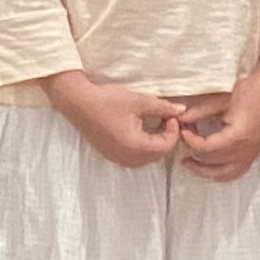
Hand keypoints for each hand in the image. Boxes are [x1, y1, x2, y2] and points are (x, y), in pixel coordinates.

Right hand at [47, 69, 187, 170]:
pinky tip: (140, 130)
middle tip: (165, 119)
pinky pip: (133, 158)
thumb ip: (162, 107)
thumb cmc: (108, 101)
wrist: (78, 102)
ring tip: (154, 124)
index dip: (173, 131)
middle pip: (157, 155)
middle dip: (166, 139)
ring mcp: (116, 158)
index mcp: (135, 146)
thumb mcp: (139, 101)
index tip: (170, 115)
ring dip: (154, 144)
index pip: (165, 147)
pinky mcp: (110, 154)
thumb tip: (182, 110)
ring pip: (146, 159)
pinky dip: (142, 147)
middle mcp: (126, 157)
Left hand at [176, 61, 259, 181]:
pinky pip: (236, 172)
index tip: (182, 130)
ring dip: (205, 171)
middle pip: (213, 162)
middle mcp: (246, 150)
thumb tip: (180, 119)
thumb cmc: (250, 89)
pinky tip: (209, 168)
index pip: (206, 149)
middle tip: (182, 141)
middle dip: (194, 152)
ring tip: (189, 163)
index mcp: (238, 136)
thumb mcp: (221, 99)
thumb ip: (200, 111)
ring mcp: (251, 154)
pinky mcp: (254, 153)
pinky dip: (221, 174)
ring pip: (224, 174)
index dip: (190, 141)